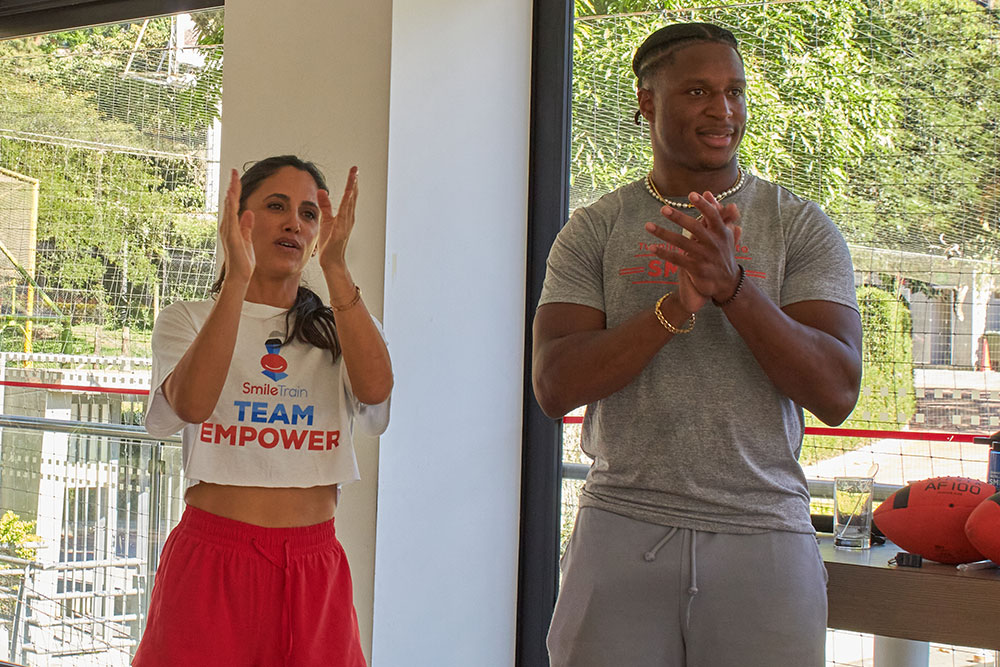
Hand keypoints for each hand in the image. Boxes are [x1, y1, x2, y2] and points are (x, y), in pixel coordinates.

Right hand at [220, 168, 254, 286]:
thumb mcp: (247, 239)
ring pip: (229, 207)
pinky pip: (231, 218)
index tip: (237, 178)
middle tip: (233, 171)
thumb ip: (247, 226)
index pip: (234, 204)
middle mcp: (227, 226)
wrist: (240, 275)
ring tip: (233, 178)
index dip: (236, 191)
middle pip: (229, 202)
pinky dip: (231, 206)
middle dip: (232, 186)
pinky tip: (232, 197)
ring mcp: (228, 230)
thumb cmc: (243, 261)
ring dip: (231, 192)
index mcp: (232, 226)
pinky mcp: (231, 236)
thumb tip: (249, 212)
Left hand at [317, 166, 358, 271]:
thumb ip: (325, 205)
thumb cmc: (330, 243)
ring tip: (354, 177)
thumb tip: (321, 191)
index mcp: (345, 215)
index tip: (354, 171)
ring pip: (349, 203)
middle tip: (355, 169)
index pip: (349, 196)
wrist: (331, 260)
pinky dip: (347, 204)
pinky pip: (344, 214)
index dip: (351, 183)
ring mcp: (346, 224)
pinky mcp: (340, 230)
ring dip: (352, 189)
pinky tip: (348, 195)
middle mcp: (348, 218)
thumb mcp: (325, 220)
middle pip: (352, 196)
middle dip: (354, 182)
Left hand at [644, 190, 742, 305]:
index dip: (703, 205)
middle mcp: (713, 243)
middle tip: (663, 209)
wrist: (728, 282)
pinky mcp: (696, 269)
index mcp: (721, 232)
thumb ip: (717, 212)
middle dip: (678, 217)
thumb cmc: (723, 252)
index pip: (712, 216)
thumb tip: (708, 192)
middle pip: (694, 227)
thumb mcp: (725, 233)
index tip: (692, 194)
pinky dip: (664, 253)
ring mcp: (704, 256)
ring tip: (648, 225)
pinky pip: (677, 259)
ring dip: (663, 233)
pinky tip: (651, 248)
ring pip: (681, 243)